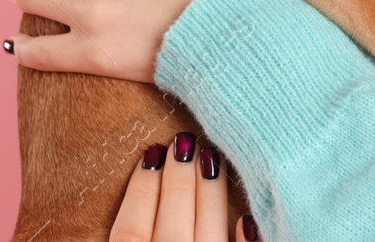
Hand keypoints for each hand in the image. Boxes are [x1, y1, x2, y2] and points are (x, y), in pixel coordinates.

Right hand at [108, 131, 258, 241]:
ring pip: (209, 237)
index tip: (152, 153)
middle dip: (177, 181)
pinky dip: (248, 239)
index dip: (139, 191)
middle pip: (171, 228)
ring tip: (211, 156)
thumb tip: (134, 179)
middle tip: (185, 142)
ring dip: (210, 196)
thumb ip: (126, 230)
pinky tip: (246, 217)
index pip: (131, 232)